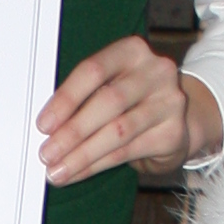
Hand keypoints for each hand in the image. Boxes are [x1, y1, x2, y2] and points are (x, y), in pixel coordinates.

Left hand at [37, 35, 222, 186]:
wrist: (180, 119)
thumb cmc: (132, 100)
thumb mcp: (110, 85)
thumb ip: (83, 98)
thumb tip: (49, 127)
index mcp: (132, 51)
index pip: (94, 70)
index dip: (66, 98)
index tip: (44, 124)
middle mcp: (155, 71)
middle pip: (108, 101)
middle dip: (72, 131)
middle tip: (46, 153)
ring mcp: (169, 102)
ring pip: (118, 131)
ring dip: (82, 154)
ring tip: (57, 169)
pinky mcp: (173, 133)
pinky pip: (127, 152)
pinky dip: (97, 165)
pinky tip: (78, 172)